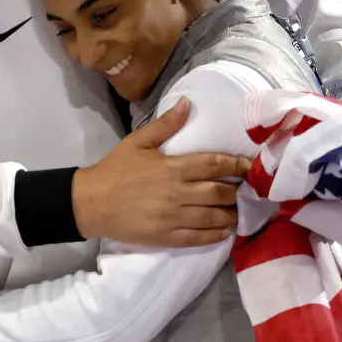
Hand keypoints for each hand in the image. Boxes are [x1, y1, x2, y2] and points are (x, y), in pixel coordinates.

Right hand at [71, 97, 251, 246]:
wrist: (91, 202)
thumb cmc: (115, 169)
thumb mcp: (138, 141)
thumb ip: (166, 124)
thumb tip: (187, 103)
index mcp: (173, 167)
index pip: (214, 165)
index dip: (236, 165)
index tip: (250, 166)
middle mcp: (178, 193)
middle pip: (220, 193)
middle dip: (237, 192)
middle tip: (247, 190)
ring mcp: (173, 217)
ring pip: (214, 217)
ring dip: (231, 214)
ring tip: (239, 211)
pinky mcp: (167, 237)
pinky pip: (199, 238)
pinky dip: (216, 235)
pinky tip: (225, 231)